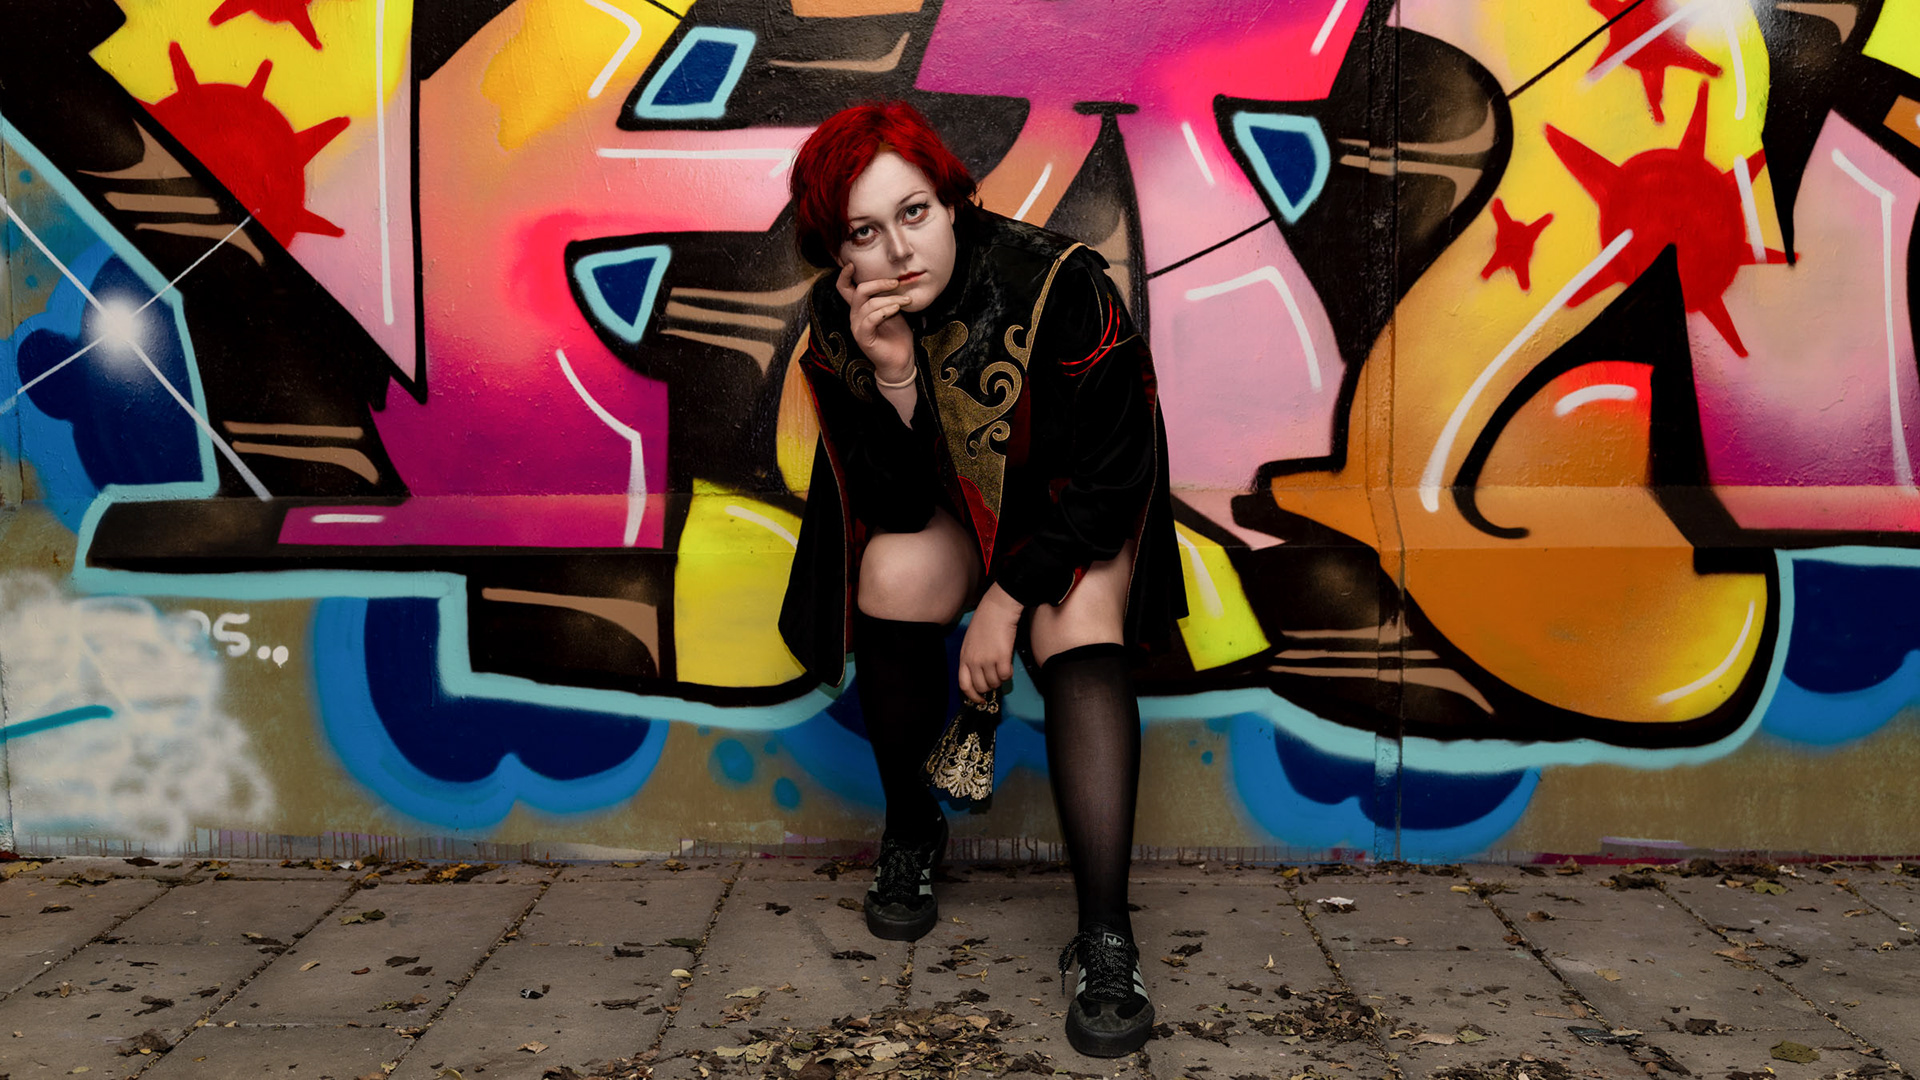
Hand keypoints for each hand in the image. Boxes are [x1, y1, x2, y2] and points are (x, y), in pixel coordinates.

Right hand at [836, 263, 912, 378]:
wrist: (901, 359)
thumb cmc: (897, 334)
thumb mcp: (893, 309)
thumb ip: (888, 295)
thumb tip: (895, 276)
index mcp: (860, 307)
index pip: (844, 288)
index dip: (845, 275)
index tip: (853, 263)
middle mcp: (855, 316)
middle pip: (858, 292)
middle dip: (878, 283)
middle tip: (896, 283)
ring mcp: (857, 327)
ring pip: (868, 304)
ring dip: (890, 299)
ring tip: (906, 301)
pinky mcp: (863, 338)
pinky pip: (870, 319)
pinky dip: (885, 311)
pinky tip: (896, 310)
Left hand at [958, 585, 1022, 702]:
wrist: (997, 609)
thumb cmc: (985, 622)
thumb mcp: (970, 642)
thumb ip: (972, 659)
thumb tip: (980, 676)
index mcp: (964, 657)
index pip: (964, 685)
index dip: (972, 696)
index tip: (979, 699)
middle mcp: (974, 661)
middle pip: (981, 686)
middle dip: (989, 687)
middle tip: (995, 679)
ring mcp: (987, 660)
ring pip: (994, 683)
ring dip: (999, 680)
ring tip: (1001, 669)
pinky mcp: (1002, 657)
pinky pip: (1006, 676)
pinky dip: (1008, 674)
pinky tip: (1008, 665)